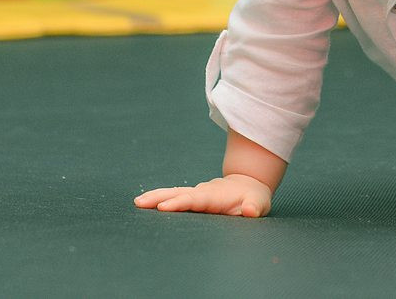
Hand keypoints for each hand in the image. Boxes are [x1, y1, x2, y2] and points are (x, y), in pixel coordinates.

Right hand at [134, 173, 272, 217]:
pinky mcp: (192, 196)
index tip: (164, 207)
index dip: (180, 203)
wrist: (249, 184)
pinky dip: (159, 198)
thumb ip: (254, 207)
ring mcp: (196, 193)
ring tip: (137, 202)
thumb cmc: (253, 198)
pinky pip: (174, 196)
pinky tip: (144, 203)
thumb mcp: (258, 203)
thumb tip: (250, 211)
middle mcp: (203, 192)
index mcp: (215, 196)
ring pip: (174, 192)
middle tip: (140, 202)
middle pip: (179, 193)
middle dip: (160, 197)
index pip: (195, 200)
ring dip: (156, 196)